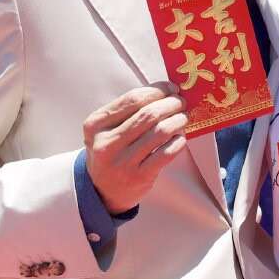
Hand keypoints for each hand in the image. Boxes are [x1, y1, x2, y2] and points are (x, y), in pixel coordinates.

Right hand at [83, 85, 187, 214]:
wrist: (102, 190)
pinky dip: (178, 141)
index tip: (171, 88)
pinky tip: (180, 137)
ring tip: (183, 118)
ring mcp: (123, 162)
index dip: (157, 90)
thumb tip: (167, 90)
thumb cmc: (110, 150)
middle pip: (148, 114)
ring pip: (160, 132)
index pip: (132, 99)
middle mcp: (106, 143)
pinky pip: (167, 153)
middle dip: (171, 104)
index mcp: (95, 124)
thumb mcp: (106, 128)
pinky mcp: (139, 177)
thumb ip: (129, 110)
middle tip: (181, 102)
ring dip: (178, 120)